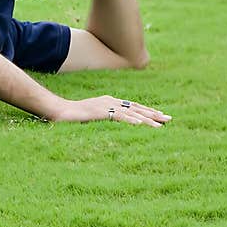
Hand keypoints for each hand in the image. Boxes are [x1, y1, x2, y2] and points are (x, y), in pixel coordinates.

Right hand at [54, 96, 170, 126]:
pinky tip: (142, 124)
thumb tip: (109, 126)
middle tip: (169, 119)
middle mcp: (110, 101)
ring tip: (161, 123)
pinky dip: (132, 120)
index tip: (159, 116)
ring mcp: (106, 105)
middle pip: (136, 107)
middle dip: (153, 113)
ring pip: (132, 112)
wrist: (58, 111)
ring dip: (147, 118)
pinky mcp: (100, 112)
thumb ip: (100, 119)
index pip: (132, 106)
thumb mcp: (90, 117)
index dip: (147, 111)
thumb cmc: (70, 116)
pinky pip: (120, 117)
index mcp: (109, 101)